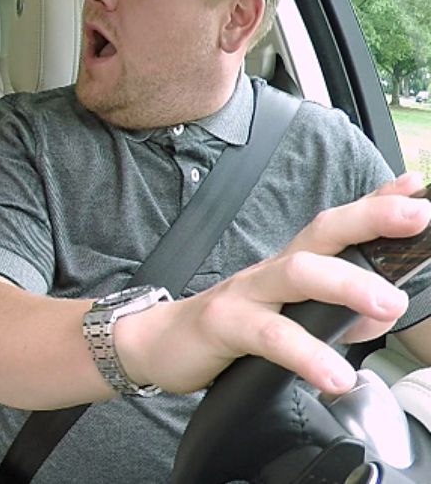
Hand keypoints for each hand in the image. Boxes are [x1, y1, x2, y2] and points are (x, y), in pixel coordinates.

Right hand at [118, 172, 429, 395]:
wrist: (158, 343)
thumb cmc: (230, 327)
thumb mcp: (288, 318)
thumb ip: (338, 314)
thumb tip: (381, 314)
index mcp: (291, 264)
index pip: (337, 226)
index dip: (376, 204)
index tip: (413, 187)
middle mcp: (272, 270)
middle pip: (322, 233)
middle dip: (370, 219)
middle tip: (417, 217)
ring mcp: (246, 293)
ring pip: (298, 274)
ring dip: (346, 284)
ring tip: (387, 305)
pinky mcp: (224, 324)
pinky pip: (270, 336)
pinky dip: (306, 354)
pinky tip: (334, 375)